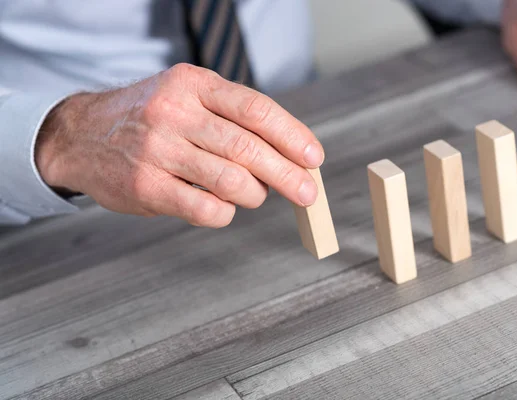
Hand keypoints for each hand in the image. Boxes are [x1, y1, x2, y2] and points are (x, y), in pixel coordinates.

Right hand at [35, 64, 323, 227]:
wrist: (82, 134)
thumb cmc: (149, 118)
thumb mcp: (187, 96)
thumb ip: (233, 118)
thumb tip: (289, 154)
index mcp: (193, 84)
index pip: (256, 109)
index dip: (292, 136)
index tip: (313, 158)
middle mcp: (174, 113)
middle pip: (247, 148)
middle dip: (287, 174)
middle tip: (307, 192)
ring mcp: (157, 150)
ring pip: (231, 181)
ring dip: (255, 195)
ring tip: (256, 195)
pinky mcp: (146, 187)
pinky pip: (206, 209)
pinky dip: (226, 213)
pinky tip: (225, 207)